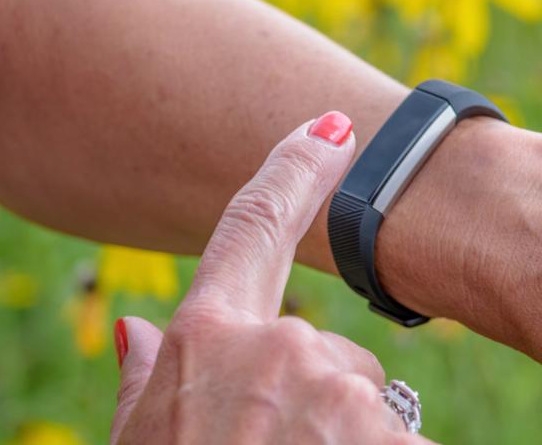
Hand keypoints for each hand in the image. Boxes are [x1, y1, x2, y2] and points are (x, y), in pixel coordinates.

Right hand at [109, 113, 434, 444]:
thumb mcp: (143, 437)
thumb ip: (149, 378)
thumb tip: (138, 332)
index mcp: (211, 336)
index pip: (256, 224)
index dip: (296, 168)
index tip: (334, 128)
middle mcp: (282, 349)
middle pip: (319, 346)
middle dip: (306, 391)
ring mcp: (343, 395)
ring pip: (360, 397)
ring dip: (337, 434)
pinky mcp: (397, 438)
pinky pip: (403, 438)